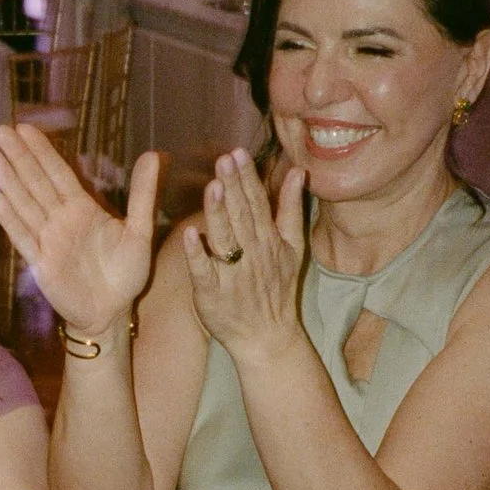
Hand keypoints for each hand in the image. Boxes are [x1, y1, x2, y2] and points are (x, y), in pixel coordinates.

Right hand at [0, 123, 157, 337]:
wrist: (112, 313)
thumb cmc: (124, 273)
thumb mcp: (140, 230)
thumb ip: (143, 193)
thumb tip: (154, 154)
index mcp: (82, 209)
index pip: (58, 173)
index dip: (43, 151)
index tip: (25, 128)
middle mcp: (61, 220)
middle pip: (36, 182)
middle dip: (19, 157)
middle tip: (0, 130)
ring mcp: (48, 240)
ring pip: (25, 204)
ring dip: (9, 181)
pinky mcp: (41, 263)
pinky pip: (23, 237)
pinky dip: (10, 218)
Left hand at [181, 150, 306, 364]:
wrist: (267, 337)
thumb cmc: (277, 289)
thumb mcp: (294, 249)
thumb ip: (291, 210)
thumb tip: (298, 172)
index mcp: (269, 240)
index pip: (257, 203)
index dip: (247, 178)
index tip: (238, 153)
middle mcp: (252, 254)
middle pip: (241, 216)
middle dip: (233, 187)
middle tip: (224, 159)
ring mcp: (232, 274)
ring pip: (225, 239)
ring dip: (218, 213)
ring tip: (213, 186)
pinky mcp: (212, 293)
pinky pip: (204, 271)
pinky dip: (197, 254)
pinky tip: (190, 234)